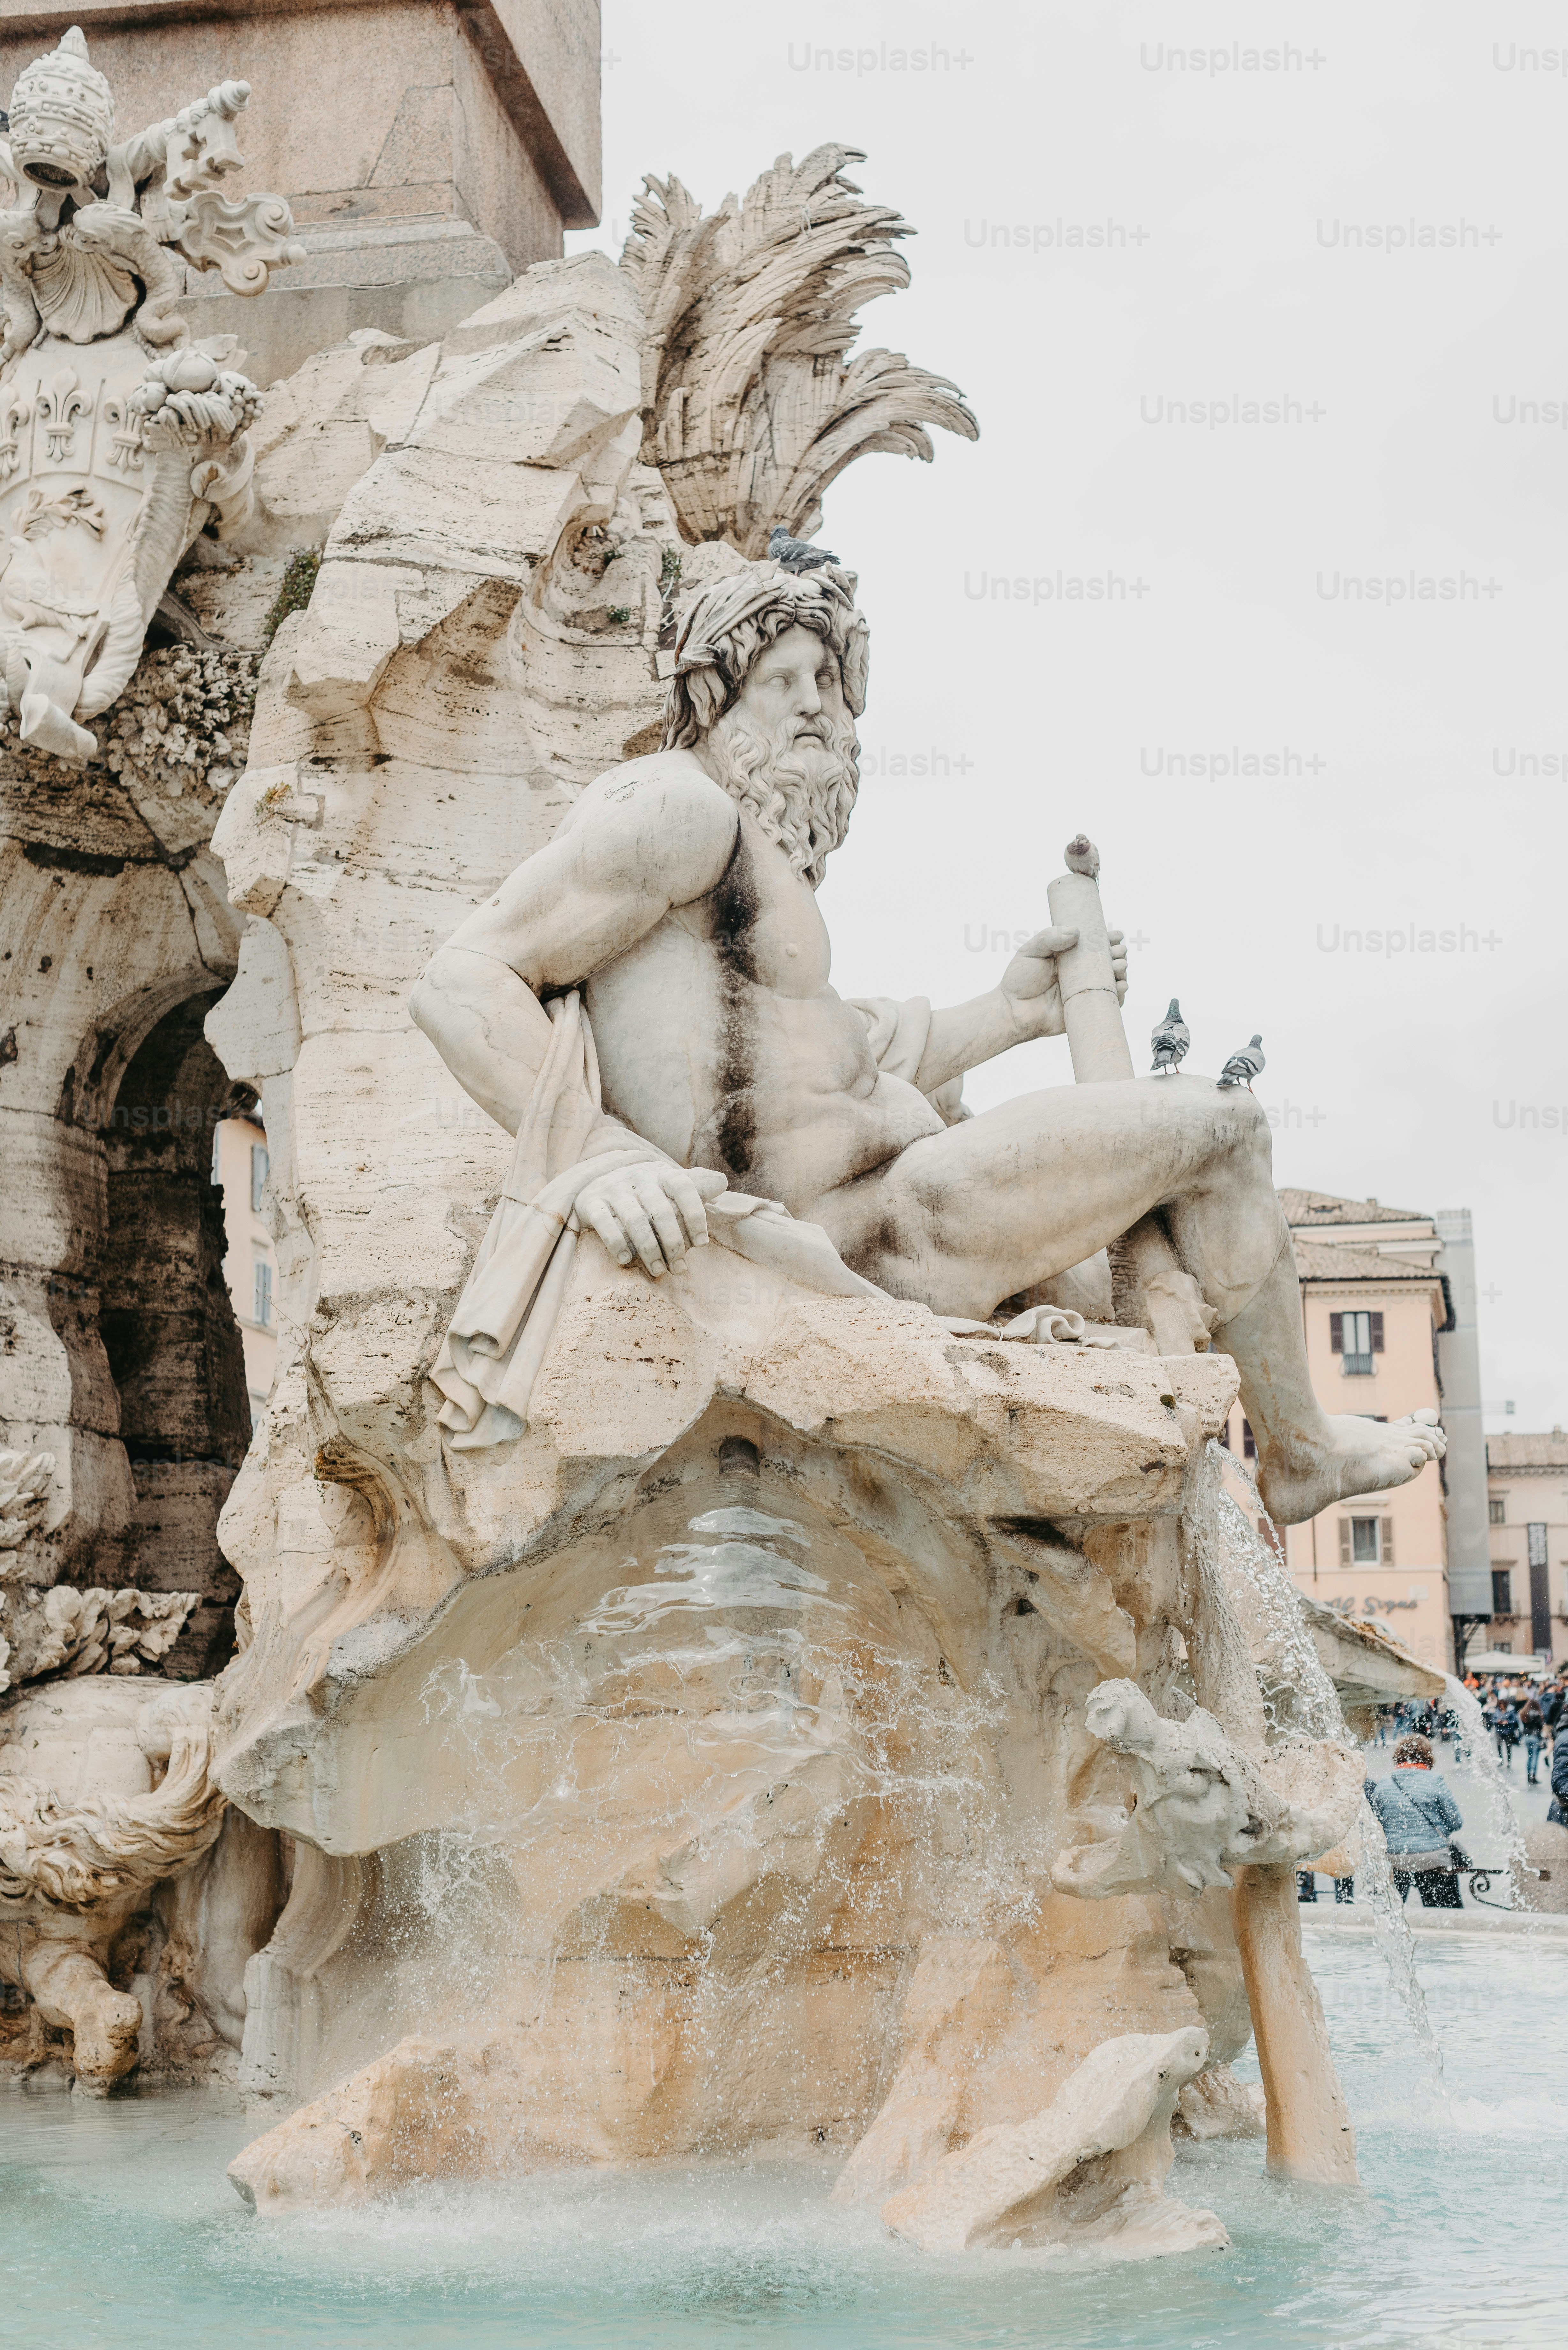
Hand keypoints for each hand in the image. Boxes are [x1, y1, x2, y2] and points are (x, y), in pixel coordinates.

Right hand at [574, 1162, 727, 1277]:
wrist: (598, 1179)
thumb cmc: (646, 1190)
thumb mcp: (669, 1183)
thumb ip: (697, 1185)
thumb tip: (721, 1184)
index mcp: (662, 1174)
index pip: (683, 1187)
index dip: (695, 1215)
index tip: (702, 1244)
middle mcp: (638, 1178)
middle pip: (660, 1211)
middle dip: (673, 1243)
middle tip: (679, 1268)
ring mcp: (613, 1188)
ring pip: (634, 1219)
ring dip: (649, 1249)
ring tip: (657, 1271)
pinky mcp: (591, 1202)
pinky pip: (603, 1222)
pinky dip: (616, 1242)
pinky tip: (626, 1259)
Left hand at [999, 925, 1127, 1037]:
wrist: (1012, 1010)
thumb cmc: (1019, 979)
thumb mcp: (1031, 951)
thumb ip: (1049, 938)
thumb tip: (1076, 931)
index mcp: (1071, 955)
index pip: (1096, 944)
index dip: (1110, 939)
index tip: (1117, 935)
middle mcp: (1081, 972)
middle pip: (1108, 960)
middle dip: (1118, 954)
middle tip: (1117, 951)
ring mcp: (1085, 990)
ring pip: (1112, 979)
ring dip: (1121, 971)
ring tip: (1119, 966)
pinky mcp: (1085, 1008)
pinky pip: (1108, 1002)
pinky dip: (1119, 994)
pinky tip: (1121, 985)